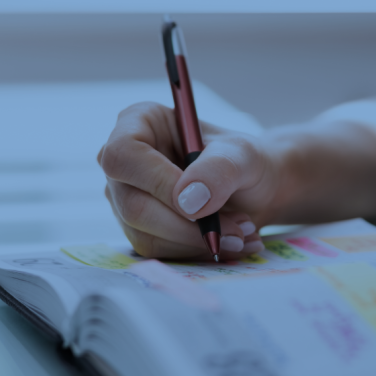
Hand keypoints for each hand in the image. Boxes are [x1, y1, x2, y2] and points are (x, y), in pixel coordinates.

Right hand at [98, 102, 280, 259]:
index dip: (158, 183)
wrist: (253, 189)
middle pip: (132, 204)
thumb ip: (219, 169)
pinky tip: (225, 242)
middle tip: (236, 230)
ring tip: (239, 233)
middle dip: (187, 226)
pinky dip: (194, 252)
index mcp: (139, 123)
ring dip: (196, 242)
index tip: (199, 204)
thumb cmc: (242, 160)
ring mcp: (124, 196)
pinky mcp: (137, 227)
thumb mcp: (242, 154)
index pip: (123, 155)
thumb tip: (188, 201)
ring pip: (144, 234)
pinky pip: (156, 251)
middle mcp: (123, 161)